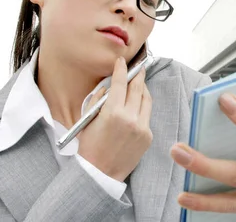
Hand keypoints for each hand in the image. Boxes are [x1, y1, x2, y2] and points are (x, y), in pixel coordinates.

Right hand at [77, 56, 152, 181]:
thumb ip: (98, 100)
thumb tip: (108, 86)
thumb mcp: (87, 120)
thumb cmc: (90, 147)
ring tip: (139, 83)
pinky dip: (142, 108)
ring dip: (143, 89)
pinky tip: (137, 105)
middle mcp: (130, 118)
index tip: (122, 61)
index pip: (120, 82)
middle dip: (137, 74)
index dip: (122, 69)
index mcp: (112, 112)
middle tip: (138, 66)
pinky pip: (147, 115)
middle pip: (137, 87)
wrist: (100, 173)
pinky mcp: (148, 135)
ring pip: (146, 100)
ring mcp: (142, 127)